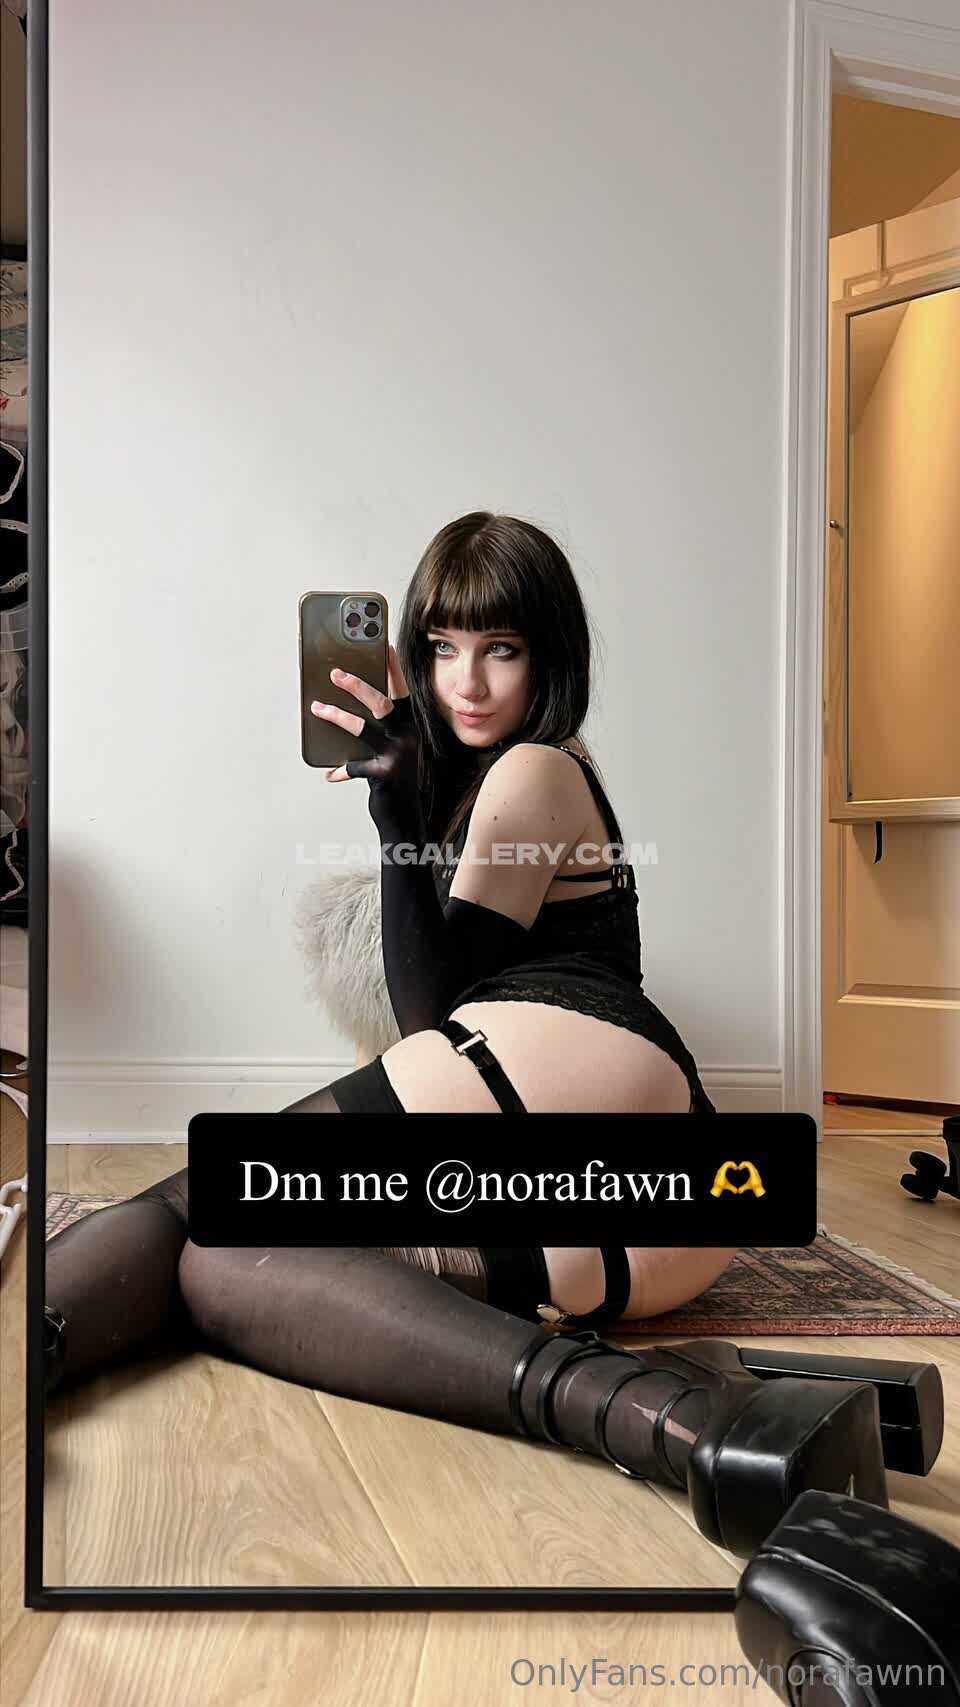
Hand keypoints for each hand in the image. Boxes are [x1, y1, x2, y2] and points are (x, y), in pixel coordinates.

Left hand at [311, 644, 409, 782]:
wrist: (404, 815)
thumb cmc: (394, 777)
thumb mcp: (392, 747)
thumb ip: (379, 728)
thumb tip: (349, 705)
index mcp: (409, 726)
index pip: (402, 691)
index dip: (394, 669)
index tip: (386, 646)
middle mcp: (406, 737)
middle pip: (381, 703)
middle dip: (357, 685)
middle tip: (335, 673)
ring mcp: (396, 755)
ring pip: (363, 727)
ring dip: (337, 715)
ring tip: (317, 707)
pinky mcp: (383, 774)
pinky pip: (355, 766)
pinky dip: (340, 770)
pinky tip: (329, 773)